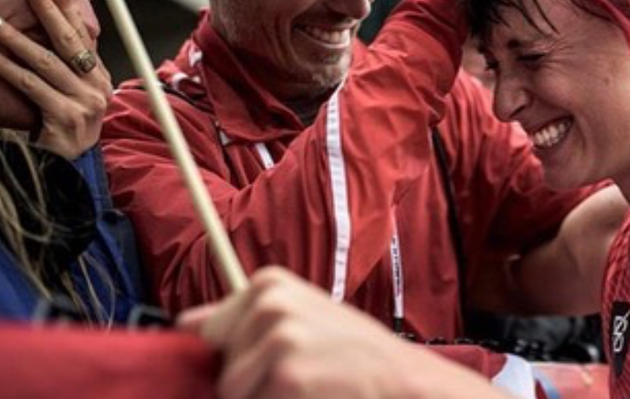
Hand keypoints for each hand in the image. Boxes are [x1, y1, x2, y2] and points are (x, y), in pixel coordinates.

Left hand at [0, 0, 110, 157]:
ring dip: (19, 39)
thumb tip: (53, 36)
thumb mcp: (73, 98)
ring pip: (47, 63)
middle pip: (71, 43)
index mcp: (100, 80)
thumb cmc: (64, 131)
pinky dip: (11, 70)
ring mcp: (85, 104)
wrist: (70, 172)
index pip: (85, 37)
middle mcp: (98, 89)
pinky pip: (33, 87)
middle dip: (50, 12)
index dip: (70, 11)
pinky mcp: (66, 119)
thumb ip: (67, 72)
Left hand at [178, 268, 496, 398]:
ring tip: (306, 389)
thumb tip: (183, 323)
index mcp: (267, 285)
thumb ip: (241, 319)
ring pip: (230, 393)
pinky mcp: (285, 378)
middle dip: (245, 382)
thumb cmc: (352, 355)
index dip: (229, 358)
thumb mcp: (299, 318)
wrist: (402, 381)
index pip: (205, 332)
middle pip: (217, 367)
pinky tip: (311, 397)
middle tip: (297, 378)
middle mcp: (268, 305)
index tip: (260, 366)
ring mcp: (277, 340)